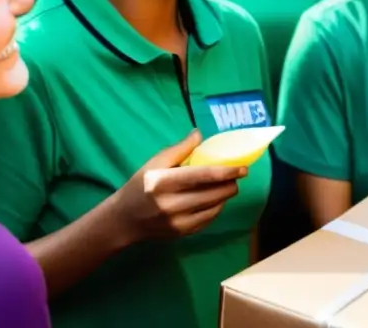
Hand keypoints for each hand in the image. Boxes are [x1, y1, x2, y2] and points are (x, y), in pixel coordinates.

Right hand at [113, 130, 246, 244]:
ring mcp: (178, 222)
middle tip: (238, 174)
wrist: (124, 220)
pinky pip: (208, 220)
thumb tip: (199, 134)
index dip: (227, 172)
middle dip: (231, 184)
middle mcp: (172, 204)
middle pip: (213, 194)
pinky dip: (217, 208)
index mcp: (164, 182)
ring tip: (229, 185)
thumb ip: (179, 149)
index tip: (243, 167)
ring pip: (214, 208)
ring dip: (226, 196)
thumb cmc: (140, 186)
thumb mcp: (154, 163)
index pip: (203, 176)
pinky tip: (217, 199)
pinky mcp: (182, 233)